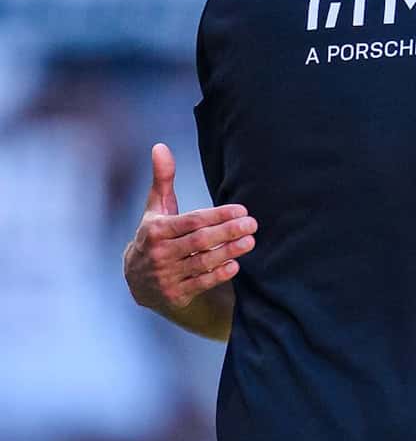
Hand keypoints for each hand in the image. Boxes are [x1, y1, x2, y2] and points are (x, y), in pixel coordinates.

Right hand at [123, 143, 256, 311]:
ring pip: (202, 262)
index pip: (192, 221)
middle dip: (228, 232)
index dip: (218, 216)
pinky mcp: (175, 294)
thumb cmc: (155, 237)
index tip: (242, 210)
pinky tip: (235, 265)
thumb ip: (162, 179)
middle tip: (253, 224)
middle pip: (199, 241)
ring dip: (228, 252)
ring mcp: (166, 275)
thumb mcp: (156, 209)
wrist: (138, 280)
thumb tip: (160, 146)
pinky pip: (200, 283)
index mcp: (155, 230)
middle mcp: (159, 253)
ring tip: (250, 242)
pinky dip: (218, 274)